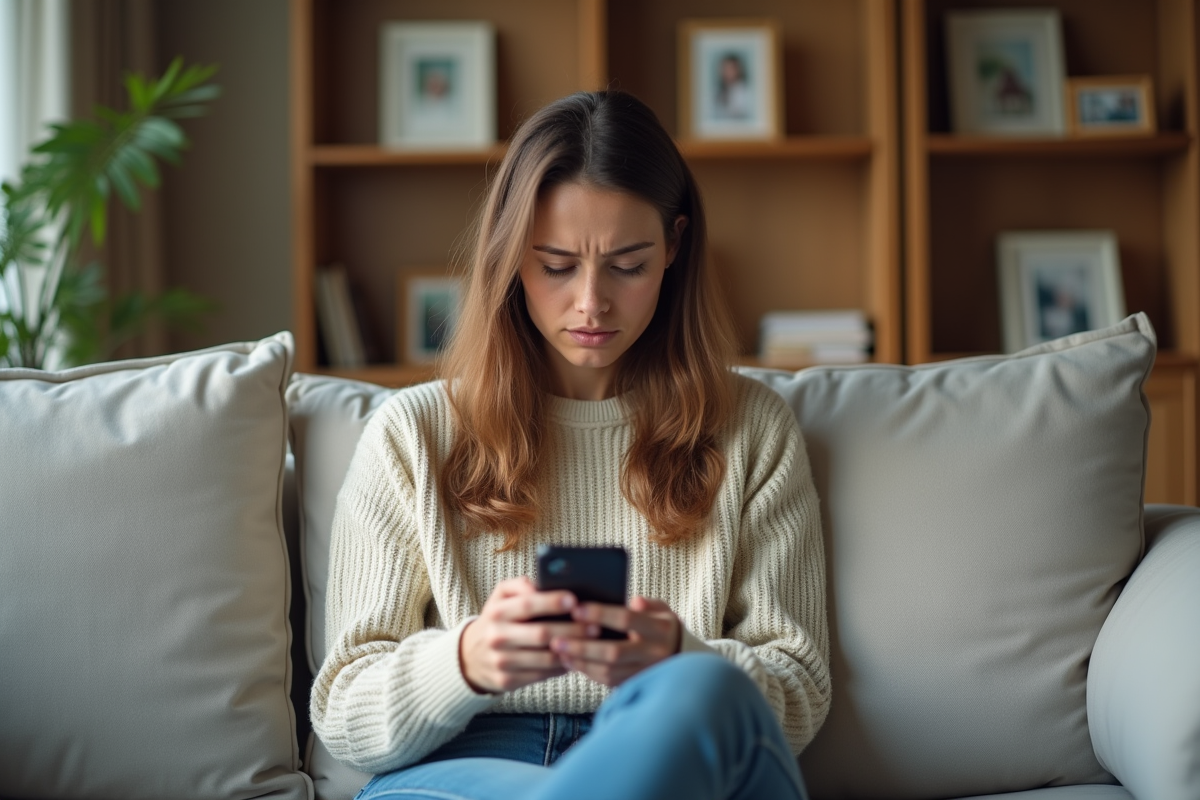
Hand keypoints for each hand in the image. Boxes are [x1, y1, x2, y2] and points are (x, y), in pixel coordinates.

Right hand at [460, 576, 598, 694]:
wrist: (470, 656)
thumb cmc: (498, 619)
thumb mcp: (501, 597)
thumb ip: (521, 584)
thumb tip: (543, 585)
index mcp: (497, 612)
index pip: (528, 604)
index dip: (552, 602)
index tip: (575, 599)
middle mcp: (497, 636)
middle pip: (542, 634)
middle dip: (572, 630)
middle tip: (595, 626)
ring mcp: (501, 661)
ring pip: (545, 658)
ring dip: (572, 651)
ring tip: (592, 644)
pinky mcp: (507, 681)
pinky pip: (542, 674)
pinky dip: (561, 666)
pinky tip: (575, 658)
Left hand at [551, 596, 681, 686]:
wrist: (683, 657)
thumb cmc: (663, 626)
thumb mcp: (663, 610)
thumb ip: (648, 604)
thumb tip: (634, 601)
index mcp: (660, 628)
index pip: (626, 619)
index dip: (601, 614)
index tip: (576, 609)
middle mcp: (654, 653)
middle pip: (614, 651)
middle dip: (583, 645)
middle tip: (557, 639)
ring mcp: (645, 671)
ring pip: (609, 670)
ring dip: (581, 661)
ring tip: (559, 651)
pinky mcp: (636, 683)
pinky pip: (609, 681)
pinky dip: (588, 672)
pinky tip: (571, 662)